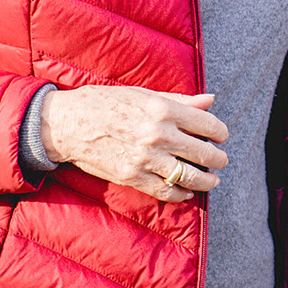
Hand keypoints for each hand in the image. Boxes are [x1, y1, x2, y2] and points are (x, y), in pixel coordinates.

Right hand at [40, 86, 228, 202]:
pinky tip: (187, 191)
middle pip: (204, 153)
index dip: (220, 133)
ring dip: (206, 181)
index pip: (208, 125)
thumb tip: (210, 100)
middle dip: (218, 159)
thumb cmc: (106, 103)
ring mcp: (145, 158)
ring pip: (189, 176)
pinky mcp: (132, 177)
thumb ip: (180, 100)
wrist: (66, 124)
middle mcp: (158, 135)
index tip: (220, 136)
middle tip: (220, 160)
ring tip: (212, 180)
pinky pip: (166, 191)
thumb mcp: (144, 94)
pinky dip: (182, 194)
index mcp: (163, 110)